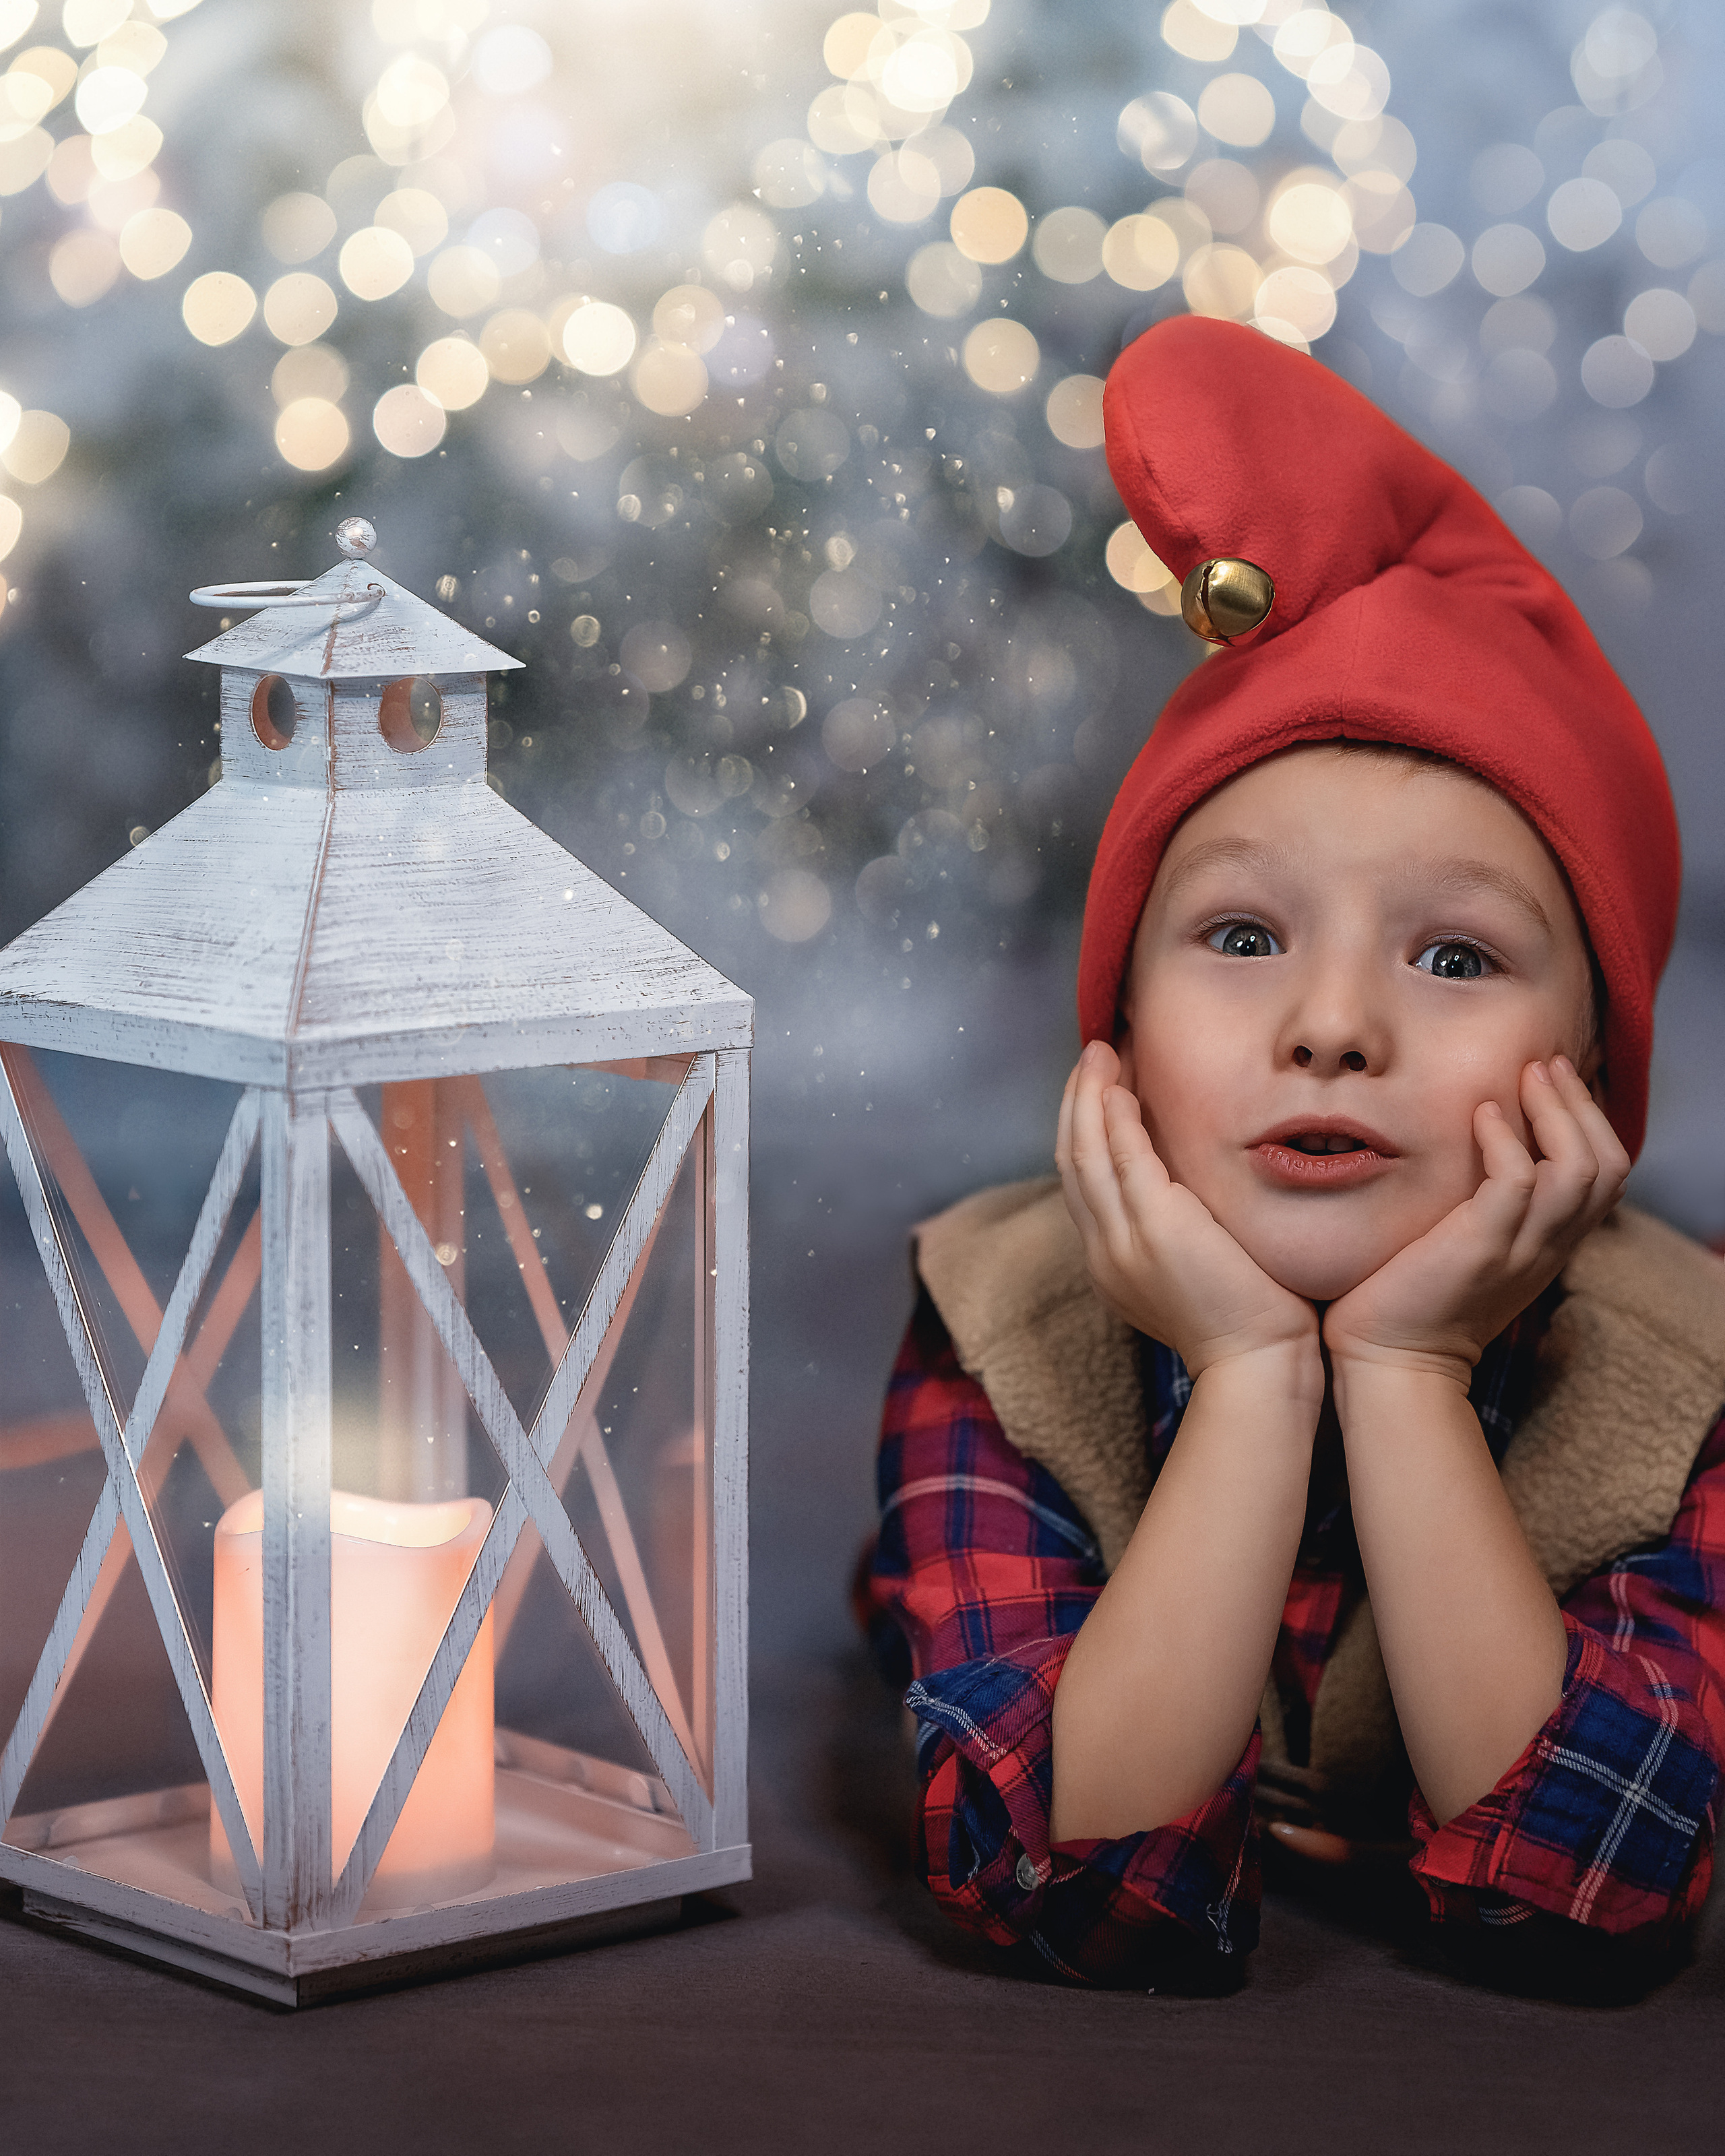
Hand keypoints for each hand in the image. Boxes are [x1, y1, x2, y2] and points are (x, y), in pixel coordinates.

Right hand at [1056, 1041, 1321, 1384]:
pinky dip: (1114, 1119)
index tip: (1099, 1087)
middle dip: (1076, 1103)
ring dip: (1088, 1098)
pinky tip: (1119, 1087)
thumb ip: (1182, 1228)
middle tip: (1091, 1054)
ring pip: (1085, 1154)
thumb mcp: (1198, 1269)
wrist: (1259, 1365)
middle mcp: (1104, 1250)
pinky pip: (1122, 1159)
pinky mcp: (1155, 1226)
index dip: (1084, 1128)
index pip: (1084, 1181)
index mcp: (1112, 1261)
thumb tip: (1189, 1189)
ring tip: (1099, 1053)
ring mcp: (1123, 1240)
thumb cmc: (1249, 1321)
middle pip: (1071, 1161)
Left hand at [1323, 1055, 1629, 1385]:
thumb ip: (1486, 1209)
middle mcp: (1546, 1248)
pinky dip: (1508, 1142)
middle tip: (1546, 1064)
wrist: (1390, 1363)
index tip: (1552, 1081)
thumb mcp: (1468, 1249)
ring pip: (1578, 1171)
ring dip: (1556, 1113)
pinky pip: (1518, 1184)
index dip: (1588, 1122)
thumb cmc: (1410, 1300)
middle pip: (1606, 1167)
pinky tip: (1481, 1116)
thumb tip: (1477, 1152)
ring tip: (1525, 1076)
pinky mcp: (1481, 1250)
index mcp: (1548, 1246)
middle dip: (1581, 1106)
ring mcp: (1519, 1250)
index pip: (1603, 1177)